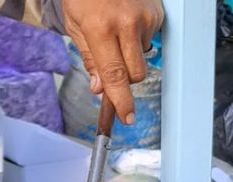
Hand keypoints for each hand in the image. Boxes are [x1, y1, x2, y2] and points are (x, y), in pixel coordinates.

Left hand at [62, 0, 164, 125]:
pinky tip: (128, 20)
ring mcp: (144, 18)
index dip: (122, 100)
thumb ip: (90, 59)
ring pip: (143, 58)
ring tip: (117, 29)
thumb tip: (100, 88)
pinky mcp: (156, 14)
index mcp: (100, 28)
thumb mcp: (76, 24)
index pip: (115, 75)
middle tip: (113, 63)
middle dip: (126, 77)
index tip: (128, 117)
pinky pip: (150, 40)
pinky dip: (139, 37)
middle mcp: (125, 24)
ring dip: (132, 53)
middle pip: (135, 74)